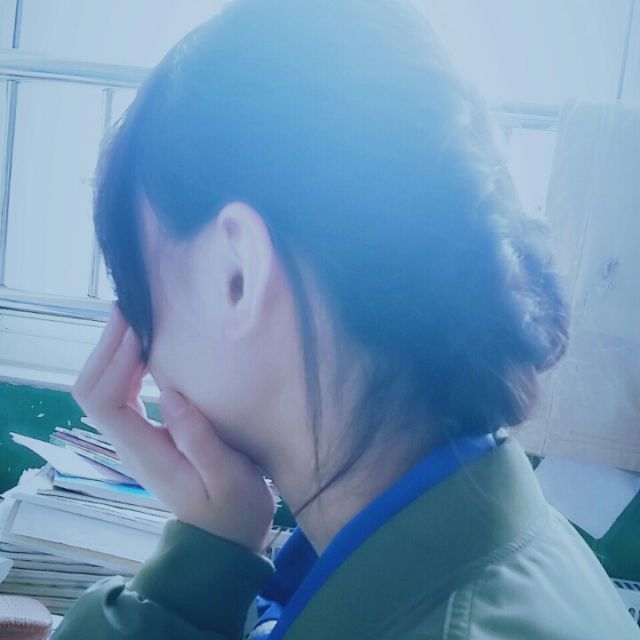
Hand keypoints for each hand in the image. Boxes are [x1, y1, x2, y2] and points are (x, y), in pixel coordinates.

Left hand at [72, 305, 275, 552]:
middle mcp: (130, 443)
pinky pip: (123, 392)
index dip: (114, 360)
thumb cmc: (233, 509)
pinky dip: (129, 365)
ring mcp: (136, 438)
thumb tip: (168, 392)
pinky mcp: (149, 433)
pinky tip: (149, 347)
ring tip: (136, 318)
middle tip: (129, 308)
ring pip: (103, 389)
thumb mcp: (227, 477)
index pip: (103, 402)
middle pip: (92, 390)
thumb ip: (198, 438)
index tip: (140, 329)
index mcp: (145, 452)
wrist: (225, 537)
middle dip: (106, 347)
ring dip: (114, 352)